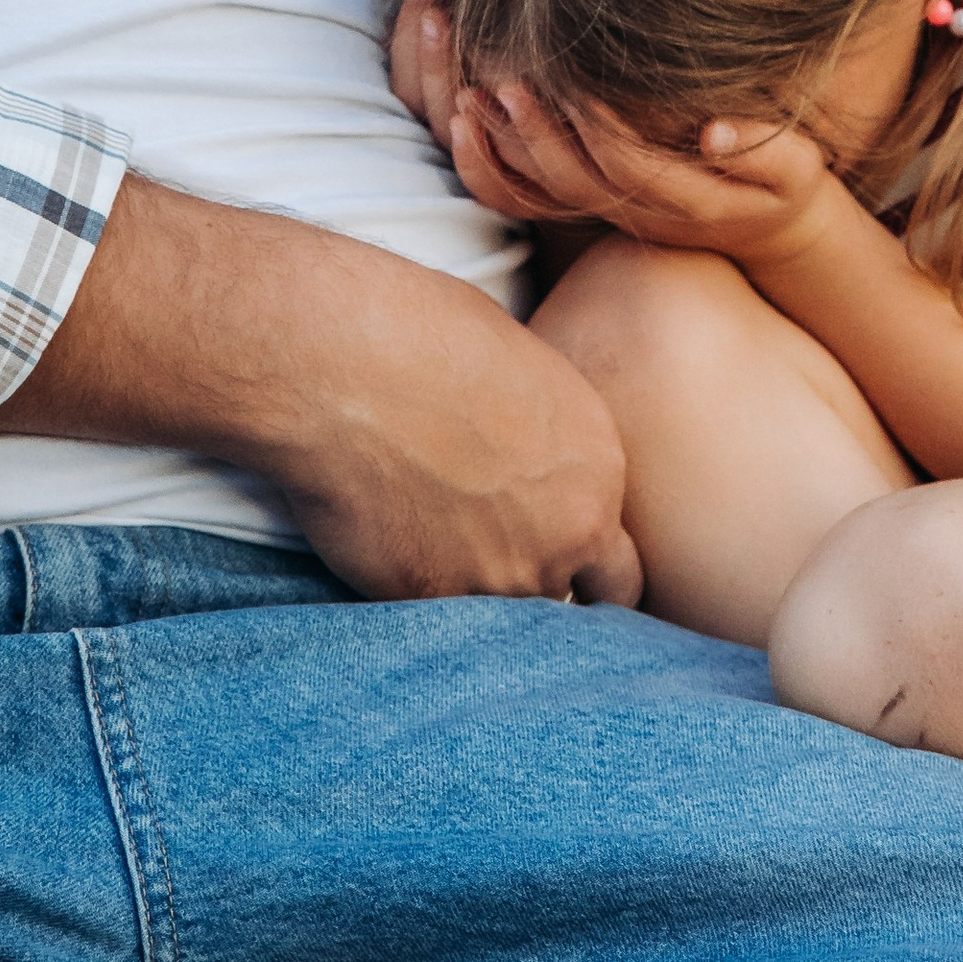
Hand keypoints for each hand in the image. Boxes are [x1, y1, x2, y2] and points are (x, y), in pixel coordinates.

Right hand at [0, 173, 641, 606]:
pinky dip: (421, 605)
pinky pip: (440, 624)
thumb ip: (548, 450)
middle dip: (551, 602)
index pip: (619, 567)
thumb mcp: (524, 375)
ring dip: (485, 610)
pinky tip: (389, 553)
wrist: (343, 365)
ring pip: (511, 627)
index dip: (581, 568)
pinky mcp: (430, 601)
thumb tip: (533, 472)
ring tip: (436, 559)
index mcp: (600, 471)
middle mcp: (569, 534)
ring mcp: (501, 578)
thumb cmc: (425, 335)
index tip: (546, 560)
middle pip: (580, 607)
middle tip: (500, 578)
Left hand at [398, 0, 837, 266]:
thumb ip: (760, 148)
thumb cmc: (783, 184)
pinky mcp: (585, 202)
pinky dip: (484, 165)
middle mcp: (631, 213)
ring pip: (534, 192)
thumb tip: (715, 130)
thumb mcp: (795, 168)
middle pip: (565, 178)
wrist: (766, 225)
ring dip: (496, 145)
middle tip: (498, 74)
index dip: (591, 122)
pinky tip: (459, 118)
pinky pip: (519, 199)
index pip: (624, 162)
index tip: (566, 73)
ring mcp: (603, 212)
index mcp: (682, 202)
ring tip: (465, 91)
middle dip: (531, 128)